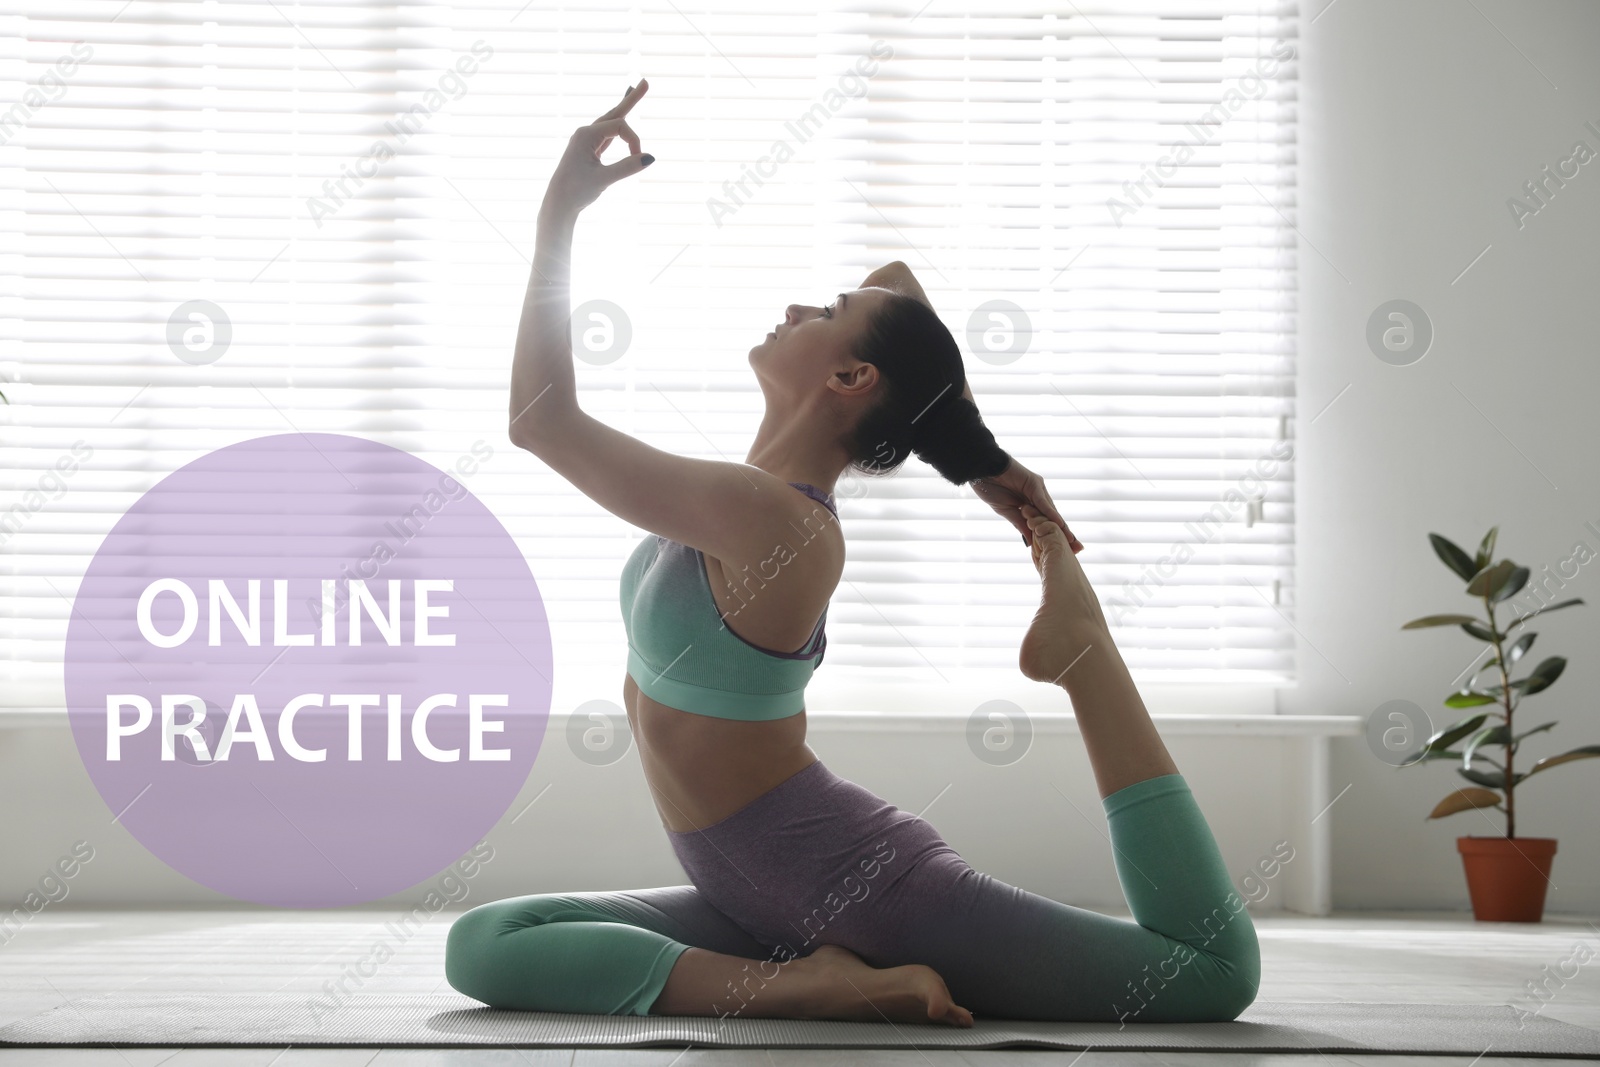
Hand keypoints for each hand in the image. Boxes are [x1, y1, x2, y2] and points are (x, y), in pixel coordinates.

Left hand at [541, 79, 652, 219]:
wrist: (558, 204)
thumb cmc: (576, 191)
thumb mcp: (603, 180)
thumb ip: (627, 168)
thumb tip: (650, 158)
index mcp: (585, 135)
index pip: (620, 127)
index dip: (634, 140)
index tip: (638, 159)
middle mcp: (585, 133)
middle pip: (614, 113)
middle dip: (631, 100)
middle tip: (646, 82)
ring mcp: (586, 141)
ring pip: (610, 121)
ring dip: (625, 108)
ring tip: (636, 90)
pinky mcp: (589, 150)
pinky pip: (607, 134)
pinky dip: (618, 125)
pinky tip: (621, 116)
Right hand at [971, 458, 1082, 552]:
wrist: (981, 468)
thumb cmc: (991, 487)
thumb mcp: (1008, 512)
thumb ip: (1021, 525)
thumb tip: (1031, 543)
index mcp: (1031, 504)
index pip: (1047, 523)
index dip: (1056, 535)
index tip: (1067, 550)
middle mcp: (1037, 496)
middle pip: (1054, 518)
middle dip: (1065, 533)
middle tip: (1078, 548)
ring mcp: (1037, 489)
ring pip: (1051, 511)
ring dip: (1062, 526)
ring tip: (1072, 540)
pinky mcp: (1033, 482)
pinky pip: (1042, 501)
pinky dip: (1050, 513)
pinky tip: (1058, 524)